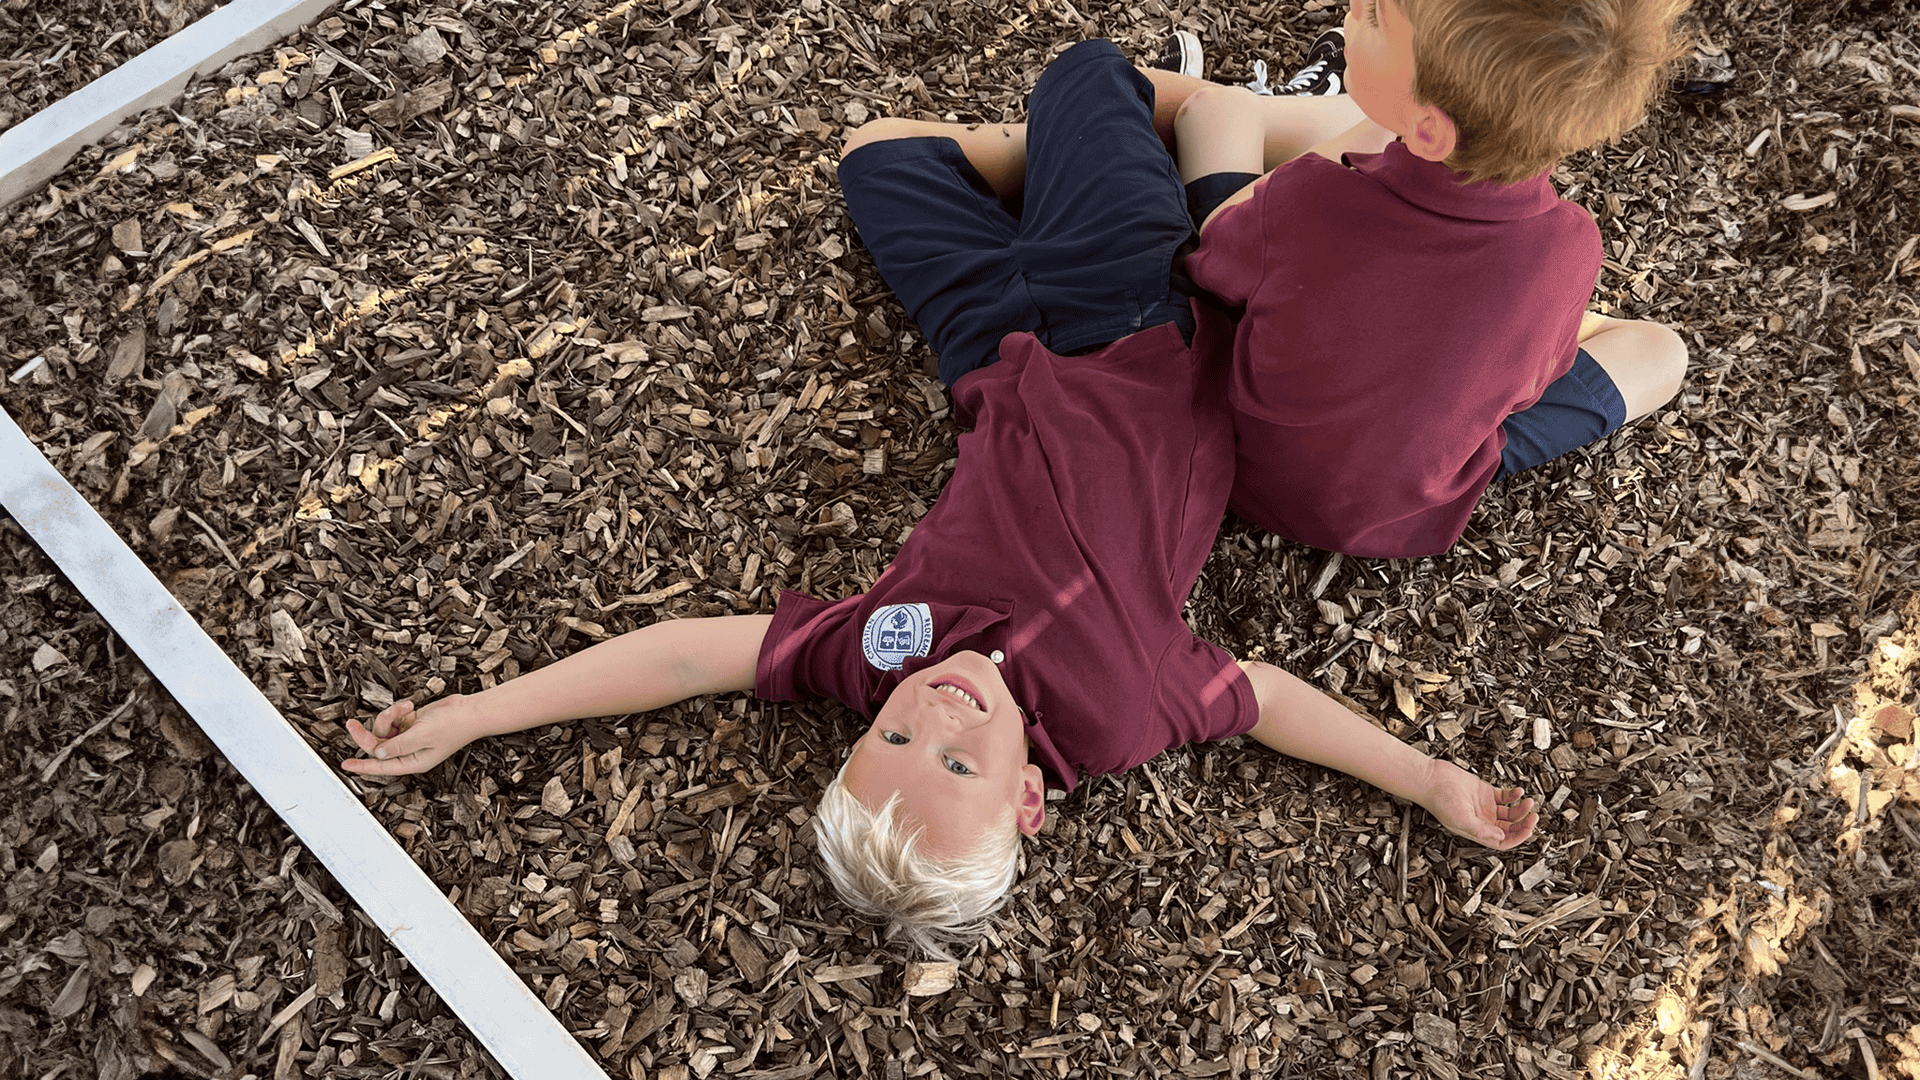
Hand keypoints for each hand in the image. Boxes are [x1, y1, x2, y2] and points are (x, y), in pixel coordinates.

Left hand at [341, 696, 481, 775]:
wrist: (470, 710)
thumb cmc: (454, 726)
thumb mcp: (421, 736)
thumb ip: (396, 745)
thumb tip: (376, 754)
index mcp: (413, 762)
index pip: (380, 766)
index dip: (361, 766)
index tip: (344, 765)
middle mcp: (410, 752)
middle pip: (378, 746)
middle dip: (368, 733)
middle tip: (352, 723)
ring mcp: (410, 737)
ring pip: (384, 729)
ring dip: (389, 716)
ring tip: (404, 708)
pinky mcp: (412, 724)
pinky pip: (394, 719)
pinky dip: (398, 710)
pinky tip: (410, 706)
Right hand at [1421, 760, 1537, 849]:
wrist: (1431, 779)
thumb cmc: (1439, 800)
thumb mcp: (1460, 819)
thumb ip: (1481, 830)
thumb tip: (1501, 838)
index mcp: (1477, 831)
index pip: (1502, 842)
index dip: (1517, 839)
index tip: (1528, 830)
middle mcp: (1483, 821)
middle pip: (1510, 828)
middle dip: (1524, 824)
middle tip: (1534, 817)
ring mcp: (1485, 807)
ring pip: (1510, 813)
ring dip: (1522, 809)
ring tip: (1528, 802)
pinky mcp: (1485, 792)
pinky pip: (1505, 796)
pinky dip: (1514, 794)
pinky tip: (1518, 791)